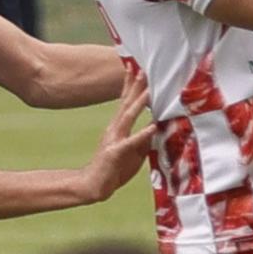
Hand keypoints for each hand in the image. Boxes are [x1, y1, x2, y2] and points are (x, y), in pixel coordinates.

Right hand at [81, 72, 152, 201]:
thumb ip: (144, 139)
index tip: (137, 68)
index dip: (130, 84)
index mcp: (118, 127)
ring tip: (150, 90)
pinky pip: (131, 142)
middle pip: (126, 103)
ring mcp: (114, 139)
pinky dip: (143, 133)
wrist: (94, 185)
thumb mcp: (133, 151)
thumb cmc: (114, 168)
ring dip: (139, 102)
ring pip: (128, 116)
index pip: (125, 101)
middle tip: (144, 68)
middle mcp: (115, 129)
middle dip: (135, 85)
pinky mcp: (115, 153)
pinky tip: (152, 126)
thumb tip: (158, 127)